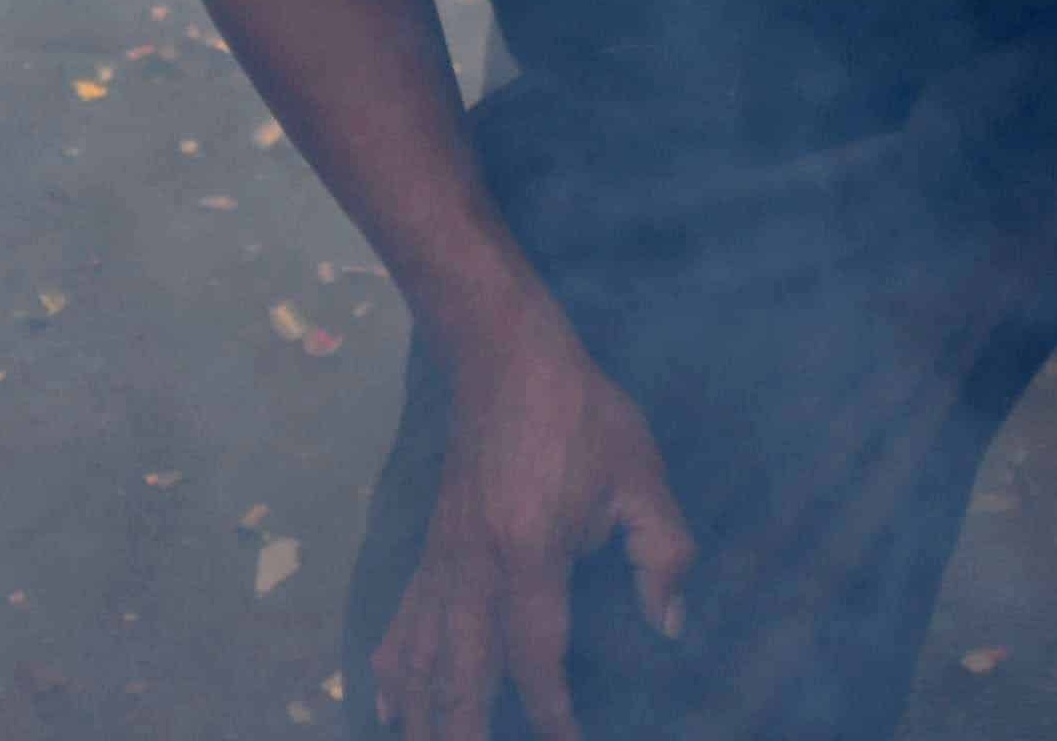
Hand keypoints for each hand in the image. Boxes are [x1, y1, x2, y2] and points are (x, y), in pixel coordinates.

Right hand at [375, 315, 696, 740]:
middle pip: (459, 674)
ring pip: (422, 657)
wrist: (502, 354)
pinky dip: (393, 668)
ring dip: (424, 713)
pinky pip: (402, 621)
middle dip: (465, 732)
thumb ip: (662, 552)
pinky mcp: (429, 550)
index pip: (535, 655)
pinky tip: (386, 704)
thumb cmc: (579, 412)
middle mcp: (472, 567)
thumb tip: (670, 625)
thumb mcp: (640, 472)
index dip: (552, 711)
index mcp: (528, 551)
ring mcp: (441, 560)